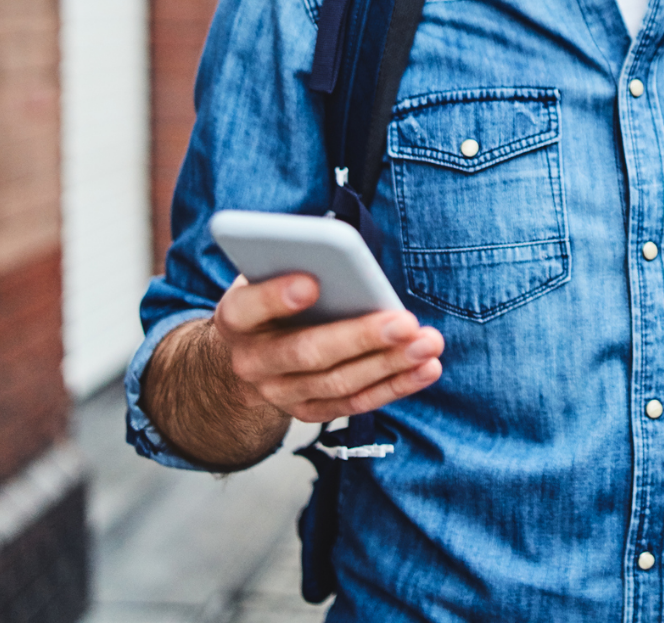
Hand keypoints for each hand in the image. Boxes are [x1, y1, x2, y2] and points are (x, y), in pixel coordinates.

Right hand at [214, 273, 444, 423]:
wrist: (245, 355)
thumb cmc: (269, 299)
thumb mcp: (266, 272)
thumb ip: (293, 262)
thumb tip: (340, 251)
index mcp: (236, 318)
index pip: (248, 307)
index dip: (276, 296)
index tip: (311, 281)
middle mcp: (252, 362)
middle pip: (307, 353)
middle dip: (360, 337)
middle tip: (405, 322)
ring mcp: (279, 393)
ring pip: (338, 383)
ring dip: (389, 364)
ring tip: (428, 344)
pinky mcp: (307, 411)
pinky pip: (355, 404)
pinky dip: (394, 386)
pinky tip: (426, 368)